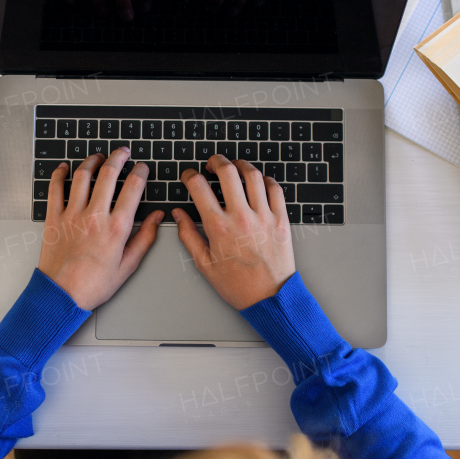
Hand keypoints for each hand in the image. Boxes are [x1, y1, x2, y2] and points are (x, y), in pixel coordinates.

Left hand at [37, 148, 162, 310]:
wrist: (62, 296)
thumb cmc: (94, 285)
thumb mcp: (128, 265)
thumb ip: (145, 238)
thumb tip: (157, 218)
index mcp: (116, 228)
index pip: (133, 188)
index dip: (140, 172)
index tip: (142, 167)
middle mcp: (95, 217)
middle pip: (108, 175)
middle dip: (118, 157)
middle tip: (123, 152)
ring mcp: (72, 215)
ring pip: (82, 176)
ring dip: (92, 161)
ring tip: (98, 156)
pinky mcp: (54, 218)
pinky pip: (55, 189)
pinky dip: (59, 174)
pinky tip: (64, 168)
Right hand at [172, 155, 294, 309]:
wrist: (269, 297)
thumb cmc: (237, 284)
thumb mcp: (204, 263)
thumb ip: (189, 235)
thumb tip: (178, 214)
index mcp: (218, 227)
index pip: (198, 187)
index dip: (189, 175)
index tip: (189, 176)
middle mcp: (241, 217)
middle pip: (227, 172)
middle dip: (216, 161)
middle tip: (212, 164)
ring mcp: (263, 216)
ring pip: (252, 175)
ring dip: (240, 165)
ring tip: (235, 167)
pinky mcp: (281, 219)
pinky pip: (275, 188)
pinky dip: (265, 179)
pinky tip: (258, 182)